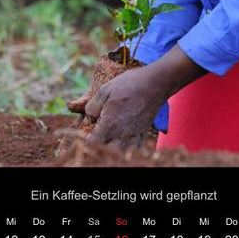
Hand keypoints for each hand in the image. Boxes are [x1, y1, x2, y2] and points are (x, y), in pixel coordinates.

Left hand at [84, 45, 205, 148]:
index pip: (93, 143)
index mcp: (110, 123)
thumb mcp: (104, 90)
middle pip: (106, 152)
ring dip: (112, 151)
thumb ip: (92, 107)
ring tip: (108, 143)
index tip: (82, 139)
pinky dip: (127, 150)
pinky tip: (123, 145)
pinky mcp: (143, 134)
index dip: (85, 143)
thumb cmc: (129, 84)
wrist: (156, 83)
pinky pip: (135, 150)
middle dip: (98, 148)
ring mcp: (134, 136)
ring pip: (120, 154)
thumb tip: (88, 119)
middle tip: (94, 141)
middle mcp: (122, 134)